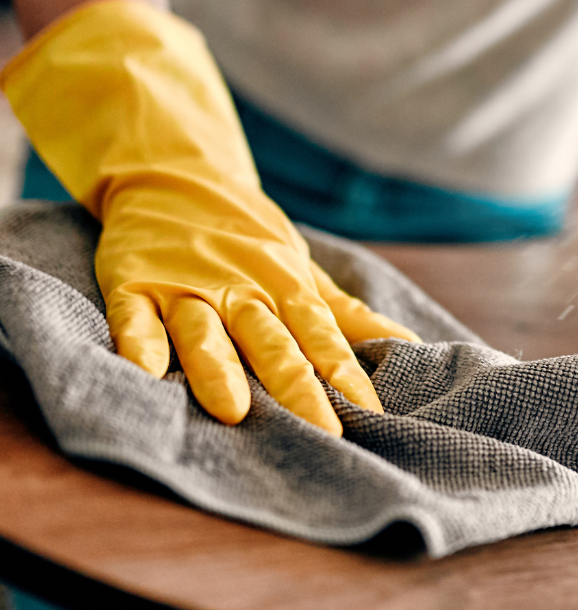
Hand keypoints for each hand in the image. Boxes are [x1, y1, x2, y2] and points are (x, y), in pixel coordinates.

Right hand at [2, 0, 419, 434]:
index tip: (371, 417)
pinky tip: (144, 372)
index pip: (322, 336)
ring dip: (219, 369)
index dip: (346, 376)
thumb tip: (409, 344)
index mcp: (285, 288)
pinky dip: (138, 341)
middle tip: (320, 433)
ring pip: (205, 332)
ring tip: (233, 410)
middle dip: (297, 388)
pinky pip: (135, 316)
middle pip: (272, 343)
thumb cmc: (249, 239)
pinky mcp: (135, 283)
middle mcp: (240, 290)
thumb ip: (346, 314)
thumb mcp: (302, 270)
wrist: (178, 176)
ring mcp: (186, 286)